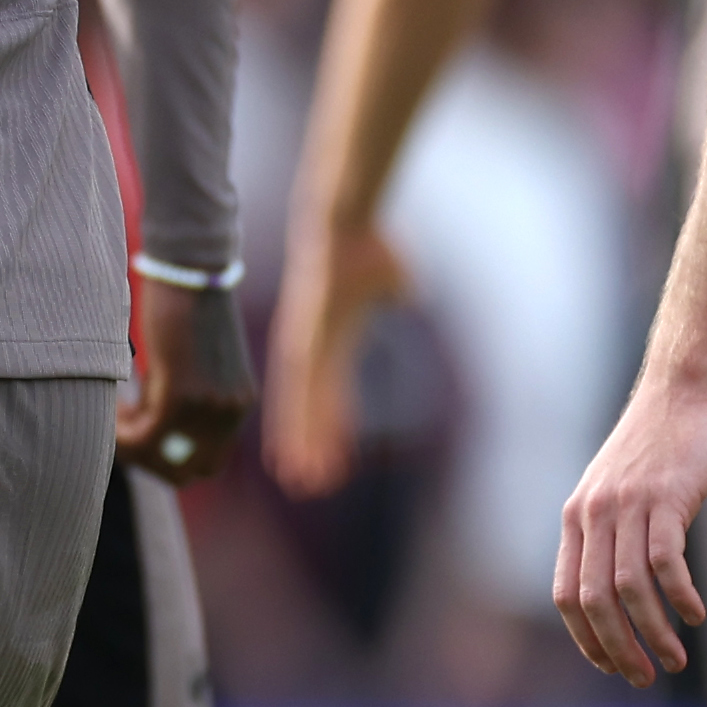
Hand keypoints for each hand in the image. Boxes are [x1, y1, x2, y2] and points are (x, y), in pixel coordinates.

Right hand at [120, 277, 252, 484]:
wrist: (190, 267)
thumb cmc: (187, 306)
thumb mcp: (196, 363)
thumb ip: (187, 398)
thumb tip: (152, 431)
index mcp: (238, 404)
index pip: (207, 462)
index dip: (171, 460)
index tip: (144, 436)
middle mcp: (230, 411)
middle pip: (187, 470)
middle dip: (149, 461)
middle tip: (124, 433)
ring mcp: (209, 404)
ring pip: (162, 456)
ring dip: (132, 445)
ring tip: (115, 415)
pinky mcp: (182, 391)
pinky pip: (146, 435)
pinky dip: (124, 432)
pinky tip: (113, 412)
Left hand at [263, 216, 405, 494]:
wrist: (348, 221)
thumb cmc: (372, 245)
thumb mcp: (396, 279)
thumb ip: (398, 295)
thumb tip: (410, 295)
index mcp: (333, 341)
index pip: (333, 395)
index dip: (330, 429)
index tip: (330, 460)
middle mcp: (312, 348)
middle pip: (309, 407)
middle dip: (308, 446)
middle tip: (305, 485)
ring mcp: (306, 343)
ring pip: (302, 404)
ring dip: (302, 441)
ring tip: (301, 476)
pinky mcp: (305, 334)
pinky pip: (304, 383)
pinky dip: (302, 414)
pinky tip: (296, 436)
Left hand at [554, 373, 706, 687]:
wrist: (685, 388)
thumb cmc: (660, 446)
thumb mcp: (619, 491)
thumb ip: (612, 535)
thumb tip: (618, 592)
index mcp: (577, 519)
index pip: (566, 596)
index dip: (587, 639)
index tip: (613, 666)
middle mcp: (594, 514)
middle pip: (595, 601)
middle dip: (619, 648)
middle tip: (645, 677)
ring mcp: (628, 504)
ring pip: (629, 587)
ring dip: (652, 632)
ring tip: (675, 660)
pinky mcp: (666, 495)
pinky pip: (665, 561)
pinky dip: (678, 597)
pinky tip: (694, 617)